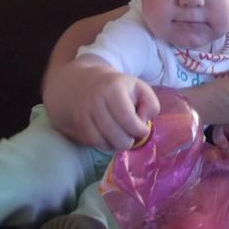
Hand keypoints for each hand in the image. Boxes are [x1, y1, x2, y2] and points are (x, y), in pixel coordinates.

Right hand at [43, 56, 158, 150]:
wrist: (86, 83)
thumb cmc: (119, 88)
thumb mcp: (140, 88)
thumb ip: (151, 104)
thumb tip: (144, 121)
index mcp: (113, 89)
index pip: (128, 119)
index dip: (140, 130)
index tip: (143, 129)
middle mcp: (95, 101)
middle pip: (117, 135)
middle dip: (129, 141)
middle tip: (132, 135)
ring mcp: (84, 114)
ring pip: (104, 143)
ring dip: (117, 144)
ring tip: (123, 136)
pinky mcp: (78, 125)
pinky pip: (94, 144)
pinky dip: (105, 145)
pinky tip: (111, 137)